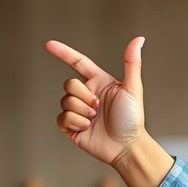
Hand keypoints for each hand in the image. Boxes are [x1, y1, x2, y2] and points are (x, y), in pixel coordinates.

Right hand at [46, 37, 145, 165]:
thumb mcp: (133, 89)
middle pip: (68, 83)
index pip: (78, 63)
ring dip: (82, 111)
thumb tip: (138, 40)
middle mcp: (87, 94)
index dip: (63, 53)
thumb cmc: (132, 119)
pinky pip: (62, 117)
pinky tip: (87, 128)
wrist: (126, 146)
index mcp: (99, 82)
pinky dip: (76, 123)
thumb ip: (132, 63)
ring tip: (96, 119)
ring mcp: (78, 110)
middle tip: (98, 107)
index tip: (48, 45)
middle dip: (83, 95)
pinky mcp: (71, 125)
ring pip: (65, 101)